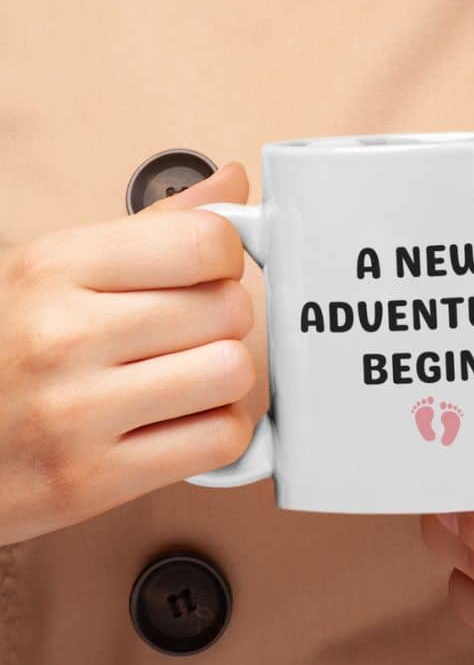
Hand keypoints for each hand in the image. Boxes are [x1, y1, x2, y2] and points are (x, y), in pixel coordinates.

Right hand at [0, 161, 256, 544]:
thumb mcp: (50, 269)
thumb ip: (150, 228)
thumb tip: (231, 184)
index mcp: (55, 267)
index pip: (205, 242)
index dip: (223, 257)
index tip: (205, 273)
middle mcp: (64, 335)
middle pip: (226, 308)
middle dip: (222, 320)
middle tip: (189, 333)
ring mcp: (77, 412)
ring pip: (231, 372)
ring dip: (222, 378)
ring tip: (186, 378)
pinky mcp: (92, 480)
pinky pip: (218, 440)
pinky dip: (217, 431)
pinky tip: (181, 422)